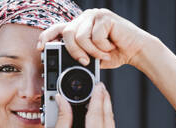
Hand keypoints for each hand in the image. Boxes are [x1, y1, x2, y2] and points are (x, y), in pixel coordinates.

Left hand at [37, 8, 151, 68]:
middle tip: (84, 61)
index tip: (40, 47)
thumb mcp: (91, 58)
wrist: (135, 51)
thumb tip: (61, 63)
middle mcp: (85, 18)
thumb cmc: (113, 54)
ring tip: (103, 53)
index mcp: (79, 26)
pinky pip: (95, 37)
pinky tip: (111, 46)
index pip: (57, 28)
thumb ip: (77, 56)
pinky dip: (102, 47)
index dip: (46, 36)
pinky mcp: (105, 17)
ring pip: (80, 37)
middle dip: (74, 52)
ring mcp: (95, 15)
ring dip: (92, 51)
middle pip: (67, 34)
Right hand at [46, 82, 115, 127]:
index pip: (97, 112)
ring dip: (107, 109)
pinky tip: (100, 113)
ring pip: (111, 123)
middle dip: (105, 99)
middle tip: (101, 86)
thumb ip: (63, 116)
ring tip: (100, 97)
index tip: (98, 84)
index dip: (98, 96)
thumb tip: (62, 99)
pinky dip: (106, 120)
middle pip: (108, 115)